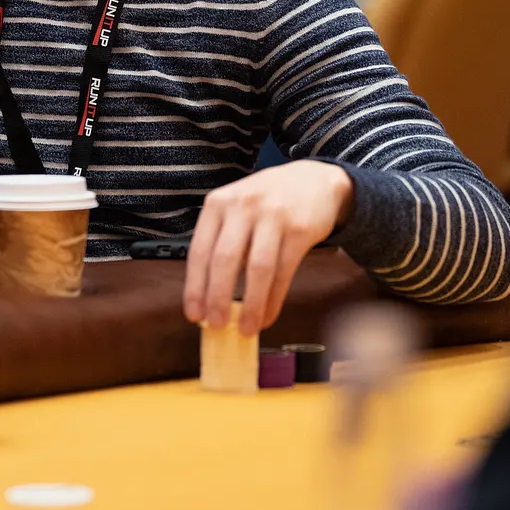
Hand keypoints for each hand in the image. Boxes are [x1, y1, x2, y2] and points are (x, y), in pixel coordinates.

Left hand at [183, 160, 354, 335]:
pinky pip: (284, 272)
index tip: (193, 314)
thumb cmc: (268, 200)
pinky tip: (268, 316)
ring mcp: (273, 216)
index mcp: (219, 203)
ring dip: (251, 305)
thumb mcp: (237, 207)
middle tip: (216, 325)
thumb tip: (209, 294)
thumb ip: (222, 240)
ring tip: (247, 329)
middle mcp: (243, 206)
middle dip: (218, 298)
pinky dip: (274, 300)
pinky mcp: (299, 229)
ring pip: (257, 269)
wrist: (315, 180)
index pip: (200, 250)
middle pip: (225, 260)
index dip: (195, 287)